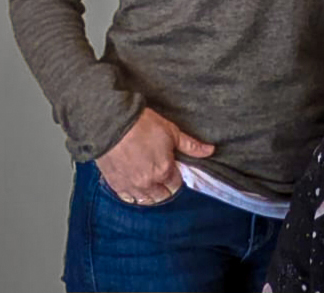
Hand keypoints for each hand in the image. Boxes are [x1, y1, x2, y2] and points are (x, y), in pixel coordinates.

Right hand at [95, 108, 214, 204]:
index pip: (176, 185)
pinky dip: (133, 194)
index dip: (175, 176)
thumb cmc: (142, 125)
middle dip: (164, 187)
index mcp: (164, 171)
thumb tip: (210, 150)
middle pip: (162, 196)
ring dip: (150, 193)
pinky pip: (127, 198)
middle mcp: (148, 183)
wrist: (113, 122)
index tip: (172, 168)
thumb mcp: (171, 132)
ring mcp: (130, 186)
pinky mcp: (115, 184)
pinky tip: (134, 185)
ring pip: (145, 200)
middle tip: (161, 174)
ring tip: (149, 181)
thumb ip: (191, 146)